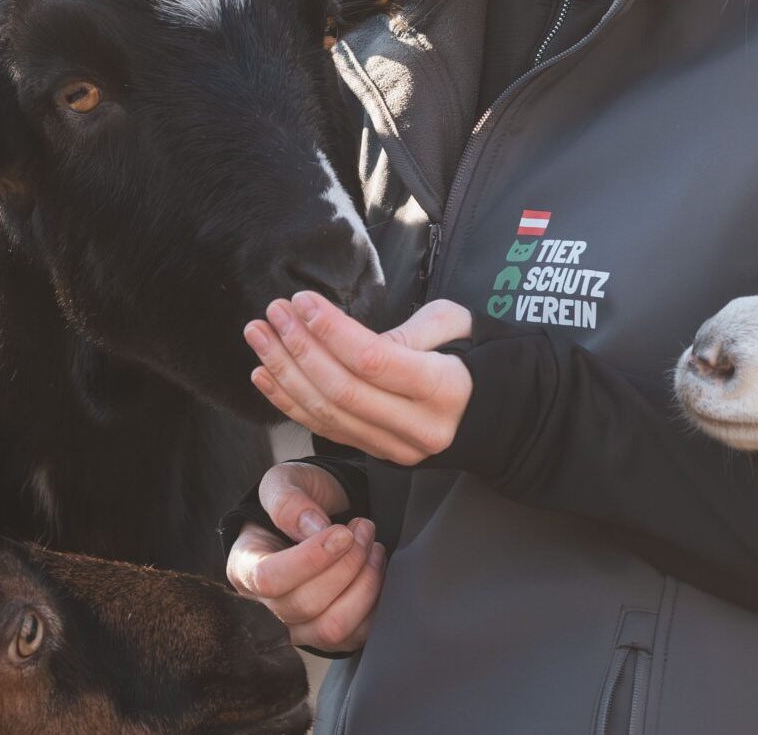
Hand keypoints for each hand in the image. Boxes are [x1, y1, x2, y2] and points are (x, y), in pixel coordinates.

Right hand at [225, 461, 384, 651]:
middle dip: (346, 563)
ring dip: (364, 583)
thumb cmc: (298, 500)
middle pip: (305, 605)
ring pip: (332, 627)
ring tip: (373, 547)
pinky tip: (376, 569)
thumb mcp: (284, 481)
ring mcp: (299, 628)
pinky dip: (376, 602)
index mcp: (246, 567)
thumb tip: (312, 528)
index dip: (311, 559)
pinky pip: (357, 635)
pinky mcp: (331, 638)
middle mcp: (268, 607)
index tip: (343, 532)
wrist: (321, 515)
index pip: (269, 580)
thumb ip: (288, 500)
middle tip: (364, 528)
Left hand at [245, 295, 473, 465]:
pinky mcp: (377, 456)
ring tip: (258, 335)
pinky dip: (289, 403)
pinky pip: (325, 431)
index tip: (302, 301)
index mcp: (444, 388)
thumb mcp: (456, 325)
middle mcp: (418, 427)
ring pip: (327, 416)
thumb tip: (354, 339)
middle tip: (273, 312)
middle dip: (299, 349)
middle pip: (343, 391)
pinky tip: (265, 374)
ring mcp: (395, 448)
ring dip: (284, 373)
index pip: (374, 361)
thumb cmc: (477, 354)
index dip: (332, 331)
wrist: (499, 413)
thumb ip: (409, 330)